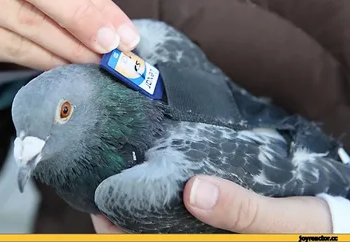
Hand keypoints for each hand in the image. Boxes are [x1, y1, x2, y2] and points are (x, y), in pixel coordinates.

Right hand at [0, 0, 138, 71]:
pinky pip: (15, 48)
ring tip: (97, 63)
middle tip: (113, 47)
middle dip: (86, 23)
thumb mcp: (43, 1)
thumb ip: (76, 7)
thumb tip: (117, 32)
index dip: (100, 8)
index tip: (126, 34)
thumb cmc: (12, 6)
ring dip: (71, 48)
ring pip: (32, 25)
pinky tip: (68, 68)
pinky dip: (47, 60)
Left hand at [91, 175, 333, 233]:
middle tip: (108, 180)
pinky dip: (172, 196)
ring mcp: (211, 230)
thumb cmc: (310, 231)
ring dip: (147, 203)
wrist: (332, 228)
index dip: (119, 234)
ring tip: (130, 172)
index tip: (98, 207)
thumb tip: (195, 191)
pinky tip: (167, 176)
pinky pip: (188, 211)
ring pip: (166, 223)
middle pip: (151, 235)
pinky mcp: (222, 220)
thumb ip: (242, 211)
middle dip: (126, 214)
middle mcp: (203, 237)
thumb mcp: (281, 224)